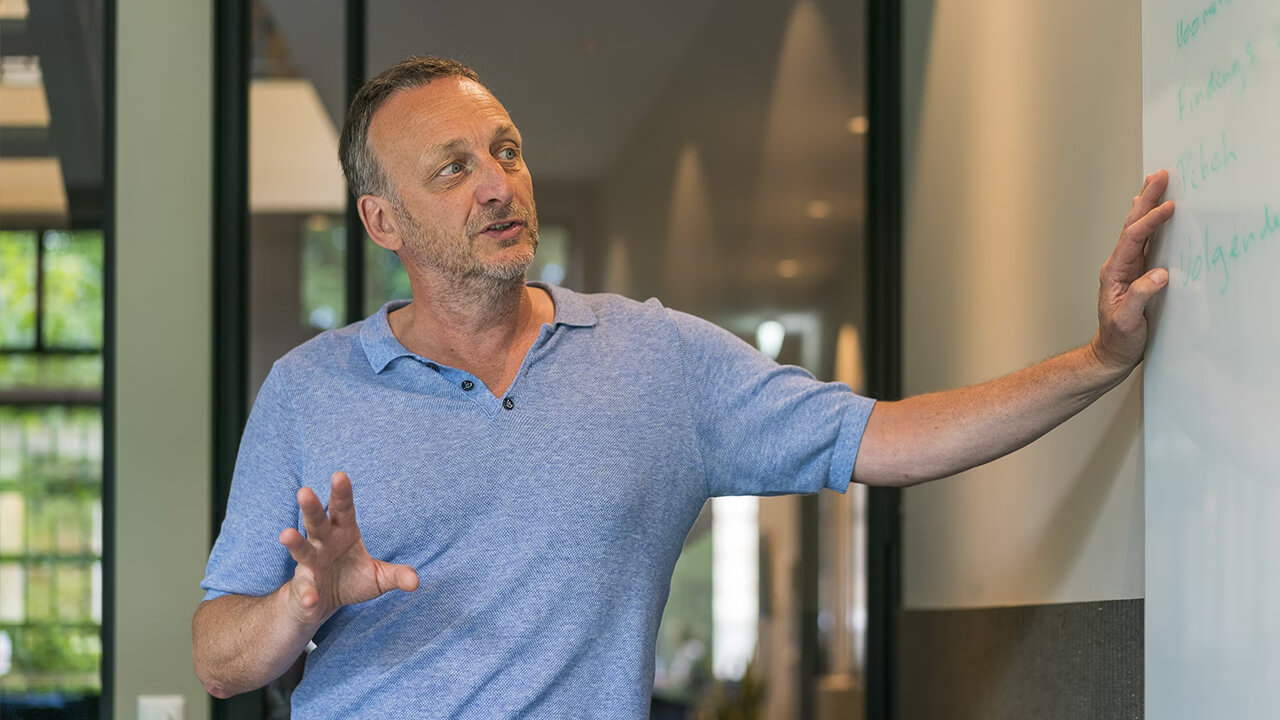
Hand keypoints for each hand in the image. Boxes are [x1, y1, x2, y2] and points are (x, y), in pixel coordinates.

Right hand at [277, 471, 418, 625]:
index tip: (339, 475)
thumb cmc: (351, 580)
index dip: (342, 493)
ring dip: (294, 542)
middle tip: (304, 491)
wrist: (324, 604)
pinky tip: (311, 599)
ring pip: (302, 549)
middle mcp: (323, 543)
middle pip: (316, 521)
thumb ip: (396, 575)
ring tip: (286, 535)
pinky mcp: (303, 587)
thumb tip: (415, 581)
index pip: (344, 509)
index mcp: (344, 532)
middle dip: (311, 507)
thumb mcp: (379, 578)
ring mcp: (310, 563)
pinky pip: (305, 589)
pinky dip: (308, 594)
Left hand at [1091, 169, 1175, 371]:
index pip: (1133, 239)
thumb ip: (1141, 296)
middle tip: (1159, 175)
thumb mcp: (1128, 321)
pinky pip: (1142, 241)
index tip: (1168, 207)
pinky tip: (1148, 212)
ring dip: (1146, 205)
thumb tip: (1160, 274)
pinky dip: (1148, 223)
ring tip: (1154, 182)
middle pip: (1132, 226)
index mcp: (1114, 272)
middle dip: (1146, 200)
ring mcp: (1126, 268)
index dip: (1150, 222)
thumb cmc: (1118, 338)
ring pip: (1137, 229)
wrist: (1111, 352)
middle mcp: (1118, 265)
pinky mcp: (1136, 273)